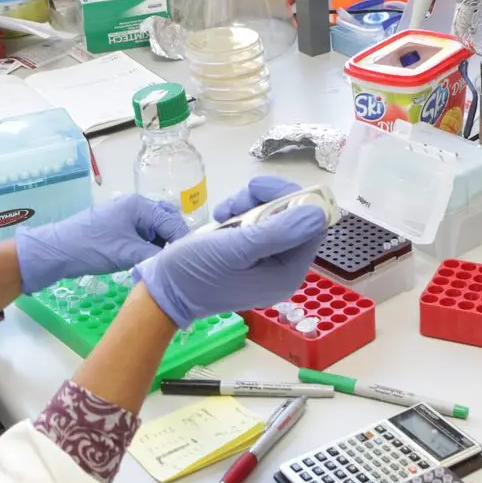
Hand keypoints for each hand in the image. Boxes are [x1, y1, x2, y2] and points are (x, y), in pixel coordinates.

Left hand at [16, 195, 189, 294]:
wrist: (57, 251)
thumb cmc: (93, 248)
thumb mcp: (129, 254)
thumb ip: (156, 255)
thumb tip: (176, 262)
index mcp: (139, 206)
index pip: (172, 221)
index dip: (182, 241)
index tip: (188, 262)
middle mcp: (134, 206)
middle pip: (165, 221)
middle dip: (173, 240)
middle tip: (177, 262)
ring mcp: (124, 215)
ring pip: (153, 229)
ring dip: (160, 245)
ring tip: (163, 264)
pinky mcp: (117, 227)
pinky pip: (141, 234)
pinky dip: (148, 246)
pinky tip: (148, 261)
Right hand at [135, 177, 329, 326]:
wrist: (163, 291)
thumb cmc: (196, 272)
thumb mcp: (236, 249)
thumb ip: (278, 232)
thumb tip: (318, 213)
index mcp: (287, 273)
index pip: (311, 226)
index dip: (293, 201)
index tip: (262, 191)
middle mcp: (282, 270)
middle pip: (293, 219)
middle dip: (266, 202)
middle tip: (238, 200)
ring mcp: (265, 265)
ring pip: (272, 218)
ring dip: (249, 206)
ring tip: (223, 213)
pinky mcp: (249, 258)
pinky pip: (256, 226)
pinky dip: (240, 216)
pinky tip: (221, 219)